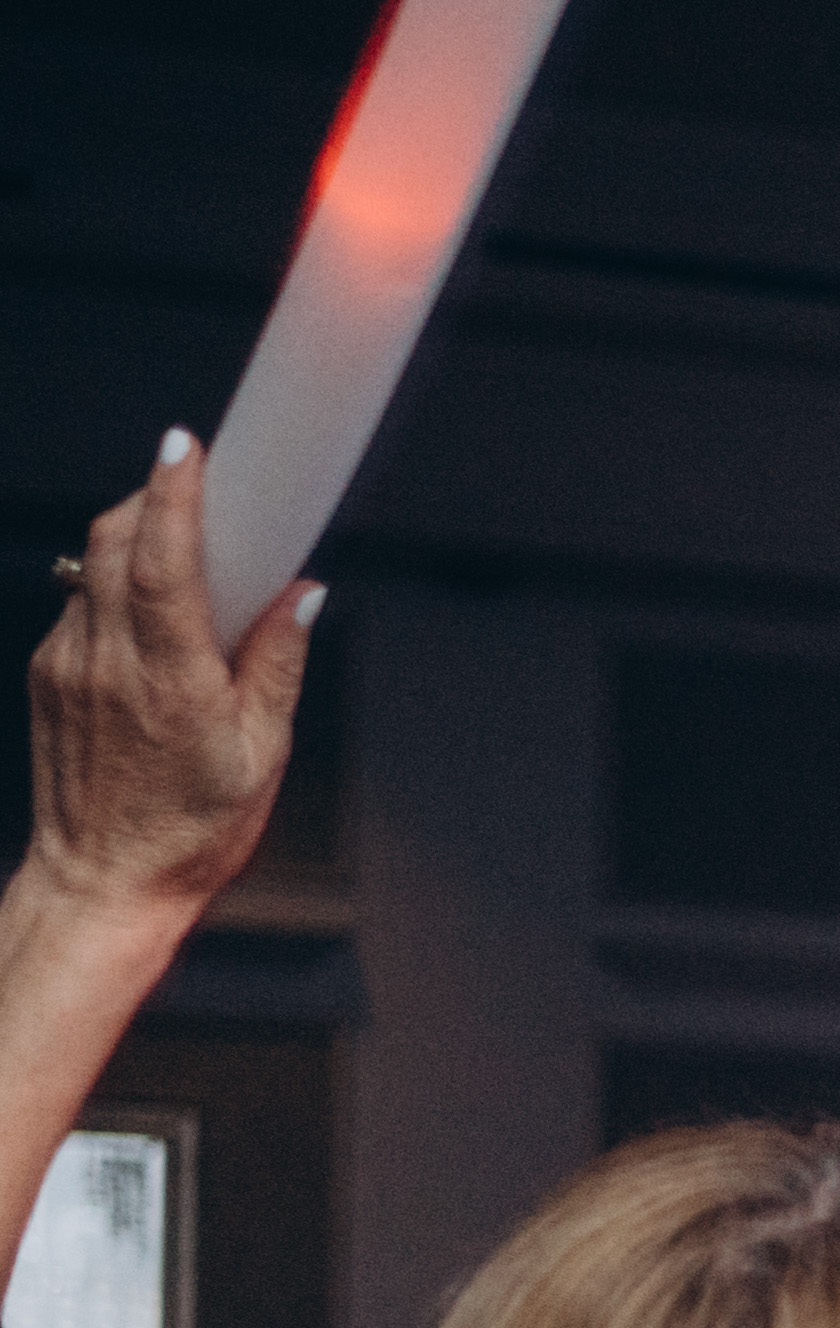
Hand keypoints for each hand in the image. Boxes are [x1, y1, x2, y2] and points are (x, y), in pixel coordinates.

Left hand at [22, 434, 313, 923]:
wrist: (102, 883)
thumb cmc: (193, 831)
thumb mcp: (262, 754)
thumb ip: (277, 664)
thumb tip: (302, 593)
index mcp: (169, 679)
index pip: (160, 561)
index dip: (171, 494)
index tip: (184, 444)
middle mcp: (106, 661)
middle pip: (114, 542)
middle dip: (152, 501)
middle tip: (196, 487)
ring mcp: (67, 664)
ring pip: (93, 568)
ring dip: (136, 544)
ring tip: (184, 557)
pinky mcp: (49, 675)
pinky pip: (81, 606)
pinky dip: (118, 591)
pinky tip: (155, 623)